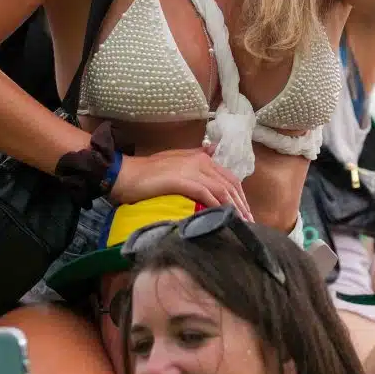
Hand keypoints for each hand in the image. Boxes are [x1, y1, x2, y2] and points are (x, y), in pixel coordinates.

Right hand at [111, 147, 251, 219]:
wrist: (125, 174)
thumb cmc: (148, 171)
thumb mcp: (176, 160)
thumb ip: (196, 157)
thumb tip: (214, 150)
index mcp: (202, 158)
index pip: (229, 178)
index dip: (240, 195)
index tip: (245, 211)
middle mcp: (202, 161)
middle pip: (230, 184)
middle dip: (242, 204)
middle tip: (249, 222)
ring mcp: (193, 170)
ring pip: (222, 190)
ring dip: (234, 208)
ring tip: (241, 224)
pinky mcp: (183, 180)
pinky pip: (207, 194)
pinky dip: (218, 206)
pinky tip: (223, 217)